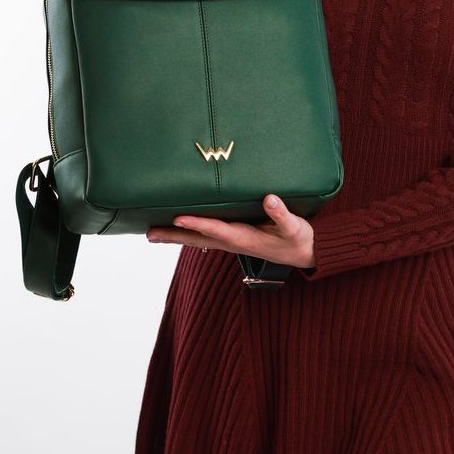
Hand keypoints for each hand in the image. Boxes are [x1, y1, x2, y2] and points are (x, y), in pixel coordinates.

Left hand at [146, 194, 316, 268]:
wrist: (304, 254)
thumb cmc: (299, 238)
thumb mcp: (295, 227)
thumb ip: (282, 214)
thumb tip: (269, 199)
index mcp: (246, 238)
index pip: (217, 229)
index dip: (197, 224)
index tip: (178, 218)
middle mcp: (234, 242)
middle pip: (198, 239)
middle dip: (174, 235)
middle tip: (149, 234)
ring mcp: (232, 242)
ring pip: (198, 240)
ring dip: (176, 236)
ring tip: (153, 234)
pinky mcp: (235, 239)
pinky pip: (206, 237)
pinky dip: (190, 233)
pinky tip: (180, 229)